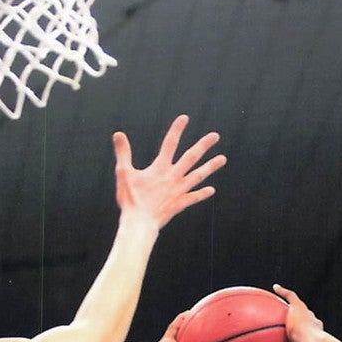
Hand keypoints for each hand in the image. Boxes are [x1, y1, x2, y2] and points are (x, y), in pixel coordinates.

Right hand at [113, 115, 224, 231]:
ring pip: (198, 175)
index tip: (184, 118)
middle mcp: (173, 177)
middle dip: (203, 145)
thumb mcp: (123, 174)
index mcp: (160, 168)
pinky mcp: (179, 204)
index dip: (176, 130)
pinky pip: (193, 197)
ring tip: (223, 159)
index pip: (170, 143)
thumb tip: (118, 134)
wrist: (140, 223)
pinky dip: (202, 194)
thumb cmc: (131, 200)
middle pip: (191, 157)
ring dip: (211, 166)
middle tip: (215, 136)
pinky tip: (211, 190)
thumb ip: (123, 153)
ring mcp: (178, 191)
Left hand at [272, 285, 324, 341]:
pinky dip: (284, 292)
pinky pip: (292, 298)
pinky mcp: (301, 311)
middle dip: (308, 320)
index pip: (316, 336)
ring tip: (286, 302)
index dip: (312, 335)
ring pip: (301, 309)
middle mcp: (316, 327)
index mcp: (320, 341)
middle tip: (301, 321)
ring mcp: (309, 318)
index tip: (310, 338)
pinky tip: (274, 287)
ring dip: (294, 305)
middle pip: (311, 320)